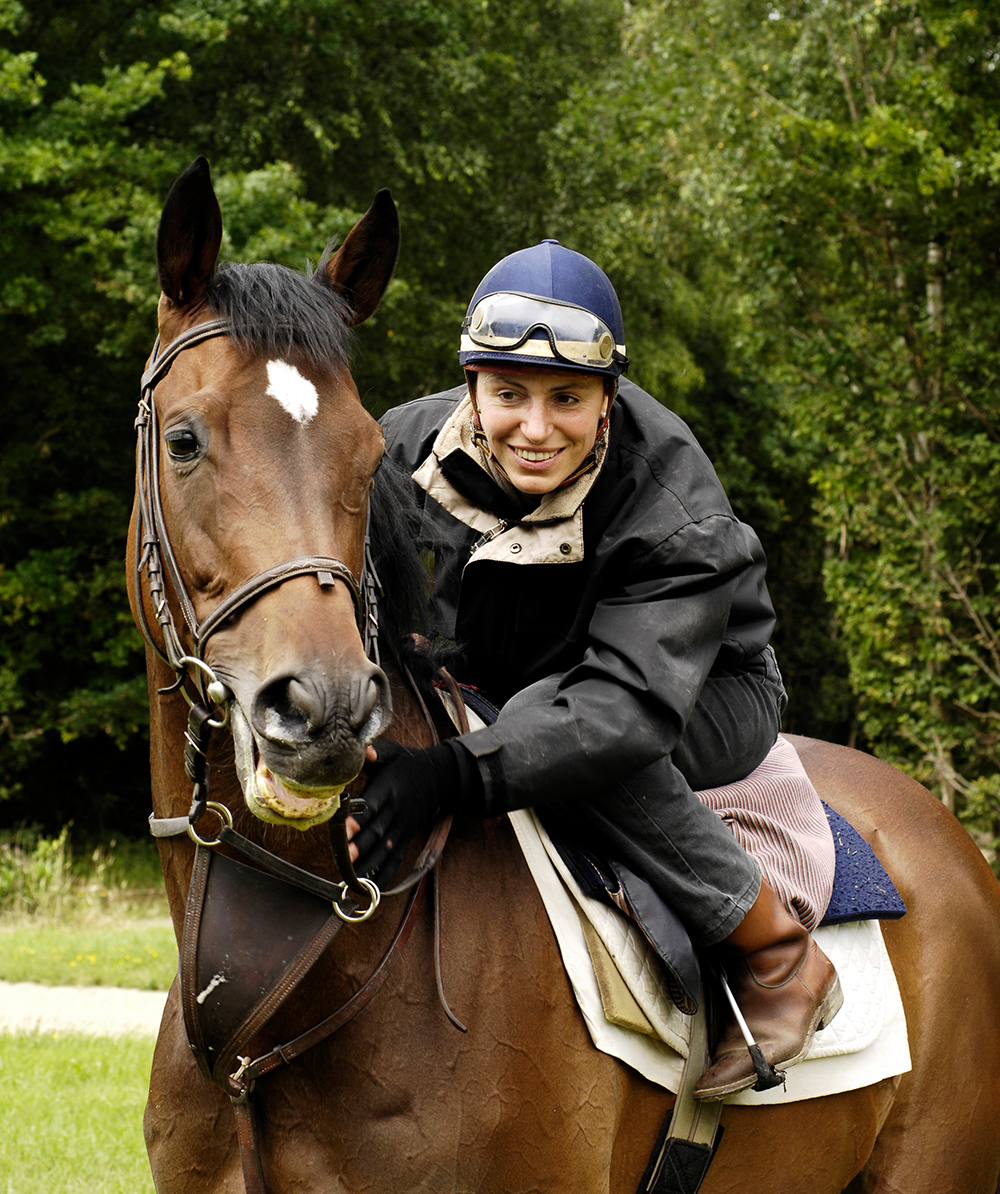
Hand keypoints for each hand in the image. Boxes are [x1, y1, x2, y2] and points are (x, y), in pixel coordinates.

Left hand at [348, 740, 461, 881]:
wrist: (441, 776)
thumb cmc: (409, 763)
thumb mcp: (393, 752)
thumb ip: (376, 753)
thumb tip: (364, 750)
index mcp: (389, 789)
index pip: (374, 805)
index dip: (361, 818)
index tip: (347, 828)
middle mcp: (396, 811)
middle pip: (378, 831)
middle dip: (361, 846)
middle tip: (345, 858)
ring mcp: (403, 826)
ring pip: (386, 849)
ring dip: (370, 864)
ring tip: (352, 878)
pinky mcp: (407, 836)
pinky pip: (396, 858)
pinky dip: (385, 874)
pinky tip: (372, 888)